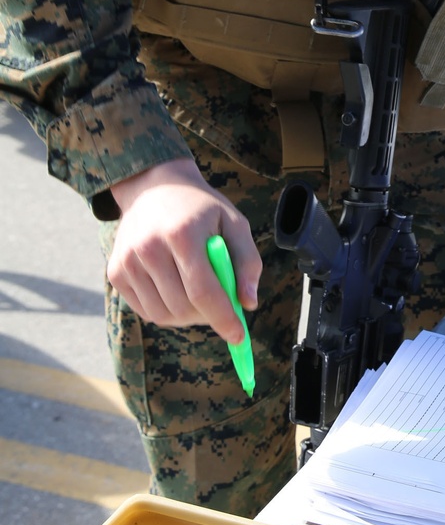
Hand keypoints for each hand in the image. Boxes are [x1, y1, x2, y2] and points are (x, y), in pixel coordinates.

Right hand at [108, 158, 261, 342]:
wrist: (153, 187)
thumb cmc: (201, 209)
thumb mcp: (234, 223)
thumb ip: (247, 262)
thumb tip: (248, 304)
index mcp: (182, 234)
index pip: (203, 291)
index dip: (223, 318)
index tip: (239, 337)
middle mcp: (149, 248)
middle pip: (183, 307)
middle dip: (209, 317)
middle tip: (222, 307)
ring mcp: (128, 261)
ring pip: (164, 314)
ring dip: (188, 317)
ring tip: (199, 294)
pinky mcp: (115, 272)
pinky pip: (146, 311)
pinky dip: (167, 312)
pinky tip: (177, 290)